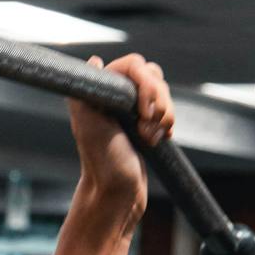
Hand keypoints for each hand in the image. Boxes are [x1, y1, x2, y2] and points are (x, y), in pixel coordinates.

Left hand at [67, 53, 174, 226]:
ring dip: (163, 117)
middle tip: (145, 130)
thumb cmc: (101, 162)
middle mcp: (117, 96)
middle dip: (158, 103)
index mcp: (102, 90)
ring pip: (164, 94)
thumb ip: (86, 92)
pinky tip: (156, 142)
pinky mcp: (146, 125)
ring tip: (148, 140)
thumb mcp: (88, 125)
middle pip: (154, 76)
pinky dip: (167, 126)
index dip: (146, 85)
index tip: (143, 113)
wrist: (116, 194)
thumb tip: (95, 61)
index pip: (134, 65)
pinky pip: (168, 112)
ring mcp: (133, 110)